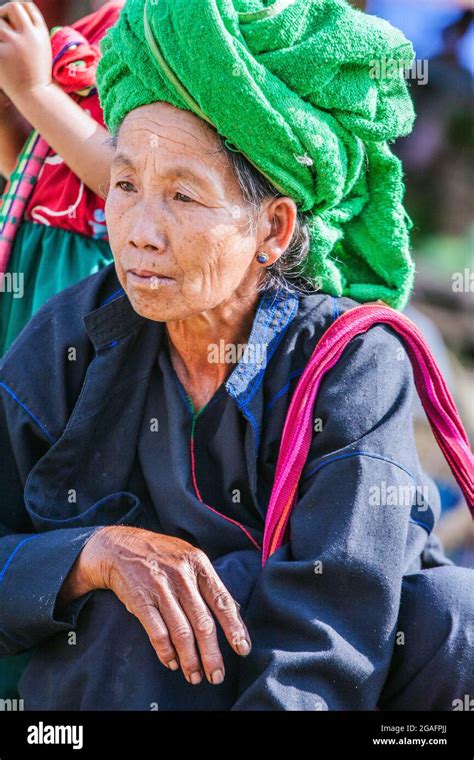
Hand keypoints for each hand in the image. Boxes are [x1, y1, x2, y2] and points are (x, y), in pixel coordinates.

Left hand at [0, 2, 51, 100]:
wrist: (35, 96)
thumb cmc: (37, 74)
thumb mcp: (41, 50)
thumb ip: (29, 31)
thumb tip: (9, 13)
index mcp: (40, 33)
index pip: (27, 6)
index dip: (19, 9)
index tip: (14, 20)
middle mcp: (29, 36)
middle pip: (13, 7)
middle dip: (4, 12)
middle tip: (3, 27)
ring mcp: (14, 44)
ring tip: (3, 44)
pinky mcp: (0, 54)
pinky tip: (4, 59)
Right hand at [64, 525, 251, 686]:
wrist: (119, 546)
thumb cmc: (161, 556)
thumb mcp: (189, 559)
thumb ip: (208, 584)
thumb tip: (234, 612)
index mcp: (198, 564)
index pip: (221, 600)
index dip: (234, 627)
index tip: (242, 648)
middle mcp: (181, 576)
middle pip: (203, 622)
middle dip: (212, 653)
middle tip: (217, 675)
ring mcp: (160, 588)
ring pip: (181, 632)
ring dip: (190, 659)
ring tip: (195, 676)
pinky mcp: (140, 600)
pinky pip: (157, 632)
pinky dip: (166, 652)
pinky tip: (172, 663)